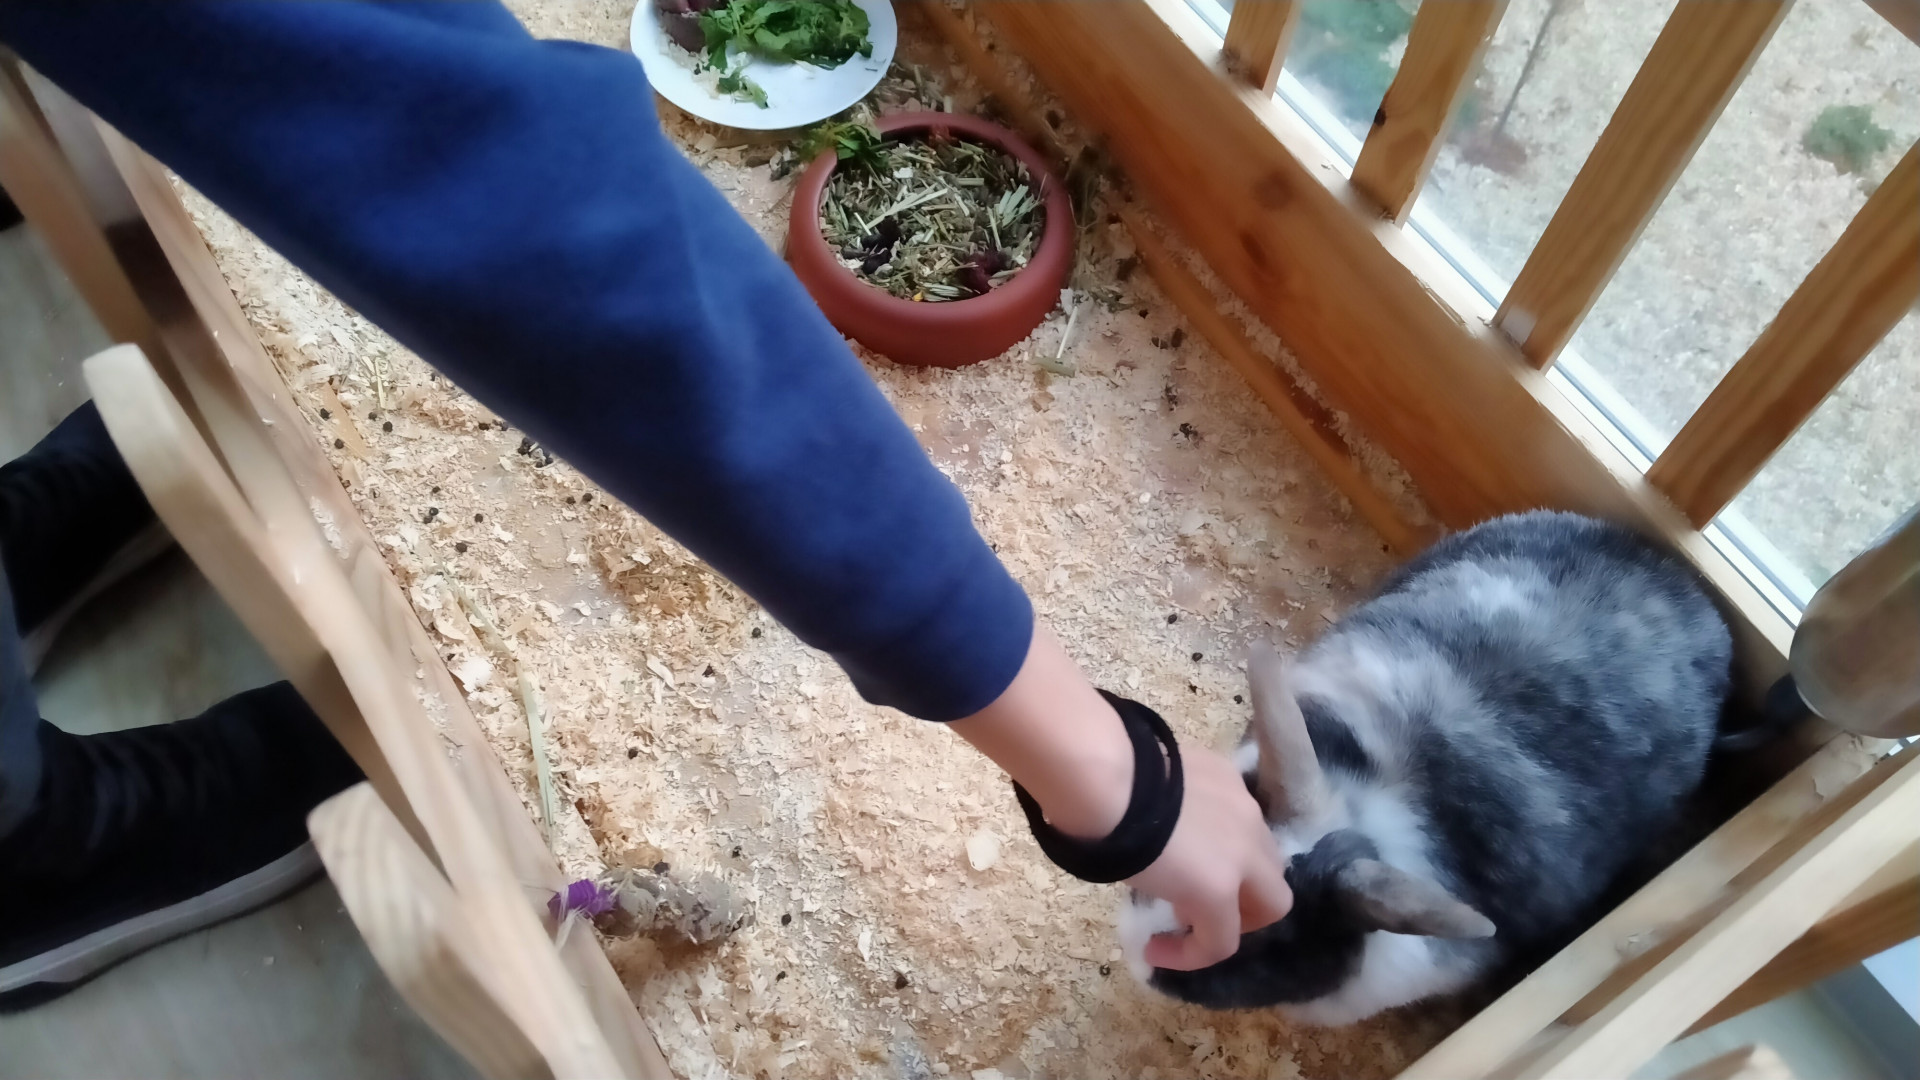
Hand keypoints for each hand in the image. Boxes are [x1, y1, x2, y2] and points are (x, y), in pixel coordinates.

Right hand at [948, 623, 1291, 970]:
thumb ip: (1158, 798)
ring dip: (1233, 922)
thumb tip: (1124, 812)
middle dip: (1246, 896)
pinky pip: (1221, 940)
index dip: (1222, 856)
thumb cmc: (1106, 764)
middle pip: (1272, 868)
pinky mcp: (1219, 892)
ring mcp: (1240, 855)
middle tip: (1201, 909)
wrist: (1104, 775)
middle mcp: (1246, 816)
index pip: (1243, 827)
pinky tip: (1159, 952)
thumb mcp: (1148, 776)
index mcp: (1226, 781)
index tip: (1180, 867)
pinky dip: (1195, 954)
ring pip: (1270, 904)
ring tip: (1188, 936)